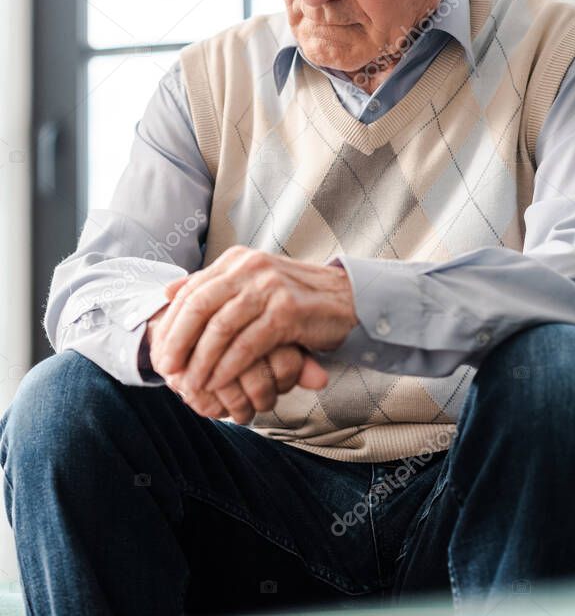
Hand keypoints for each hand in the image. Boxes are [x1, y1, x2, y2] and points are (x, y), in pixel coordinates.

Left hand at [148, 278, 328, 422]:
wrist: (345, 299)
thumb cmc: (293, 298)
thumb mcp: (250, 283)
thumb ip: (212, 286)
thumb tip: (168, 291)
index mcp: (237, 260)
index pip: (191, 290)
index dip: (171, 323)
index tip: (157, 352)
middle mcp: (250, 268)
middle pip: (200, 306)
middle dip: (177, 341)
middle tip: (165, 370)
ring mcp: (269, 287)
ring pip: (221, 327)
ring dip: (201, 361)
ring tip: (190, 385)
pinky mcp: (287, 311)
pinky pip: (247, 344)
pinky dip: (228, 367)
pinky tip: (218, 383)